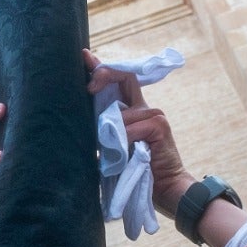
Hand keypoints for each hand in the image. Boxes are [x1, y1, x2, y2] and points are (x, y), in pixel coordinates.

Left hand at [83, 49, 192, 217]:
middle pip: (124, 78)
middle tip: (88, 86)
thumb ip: (106, 132)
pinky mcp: (159, 126)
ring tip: (111, 150)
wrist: (166, 189)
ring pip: (122, 113)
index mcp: (135, 111)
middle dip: (103, 75)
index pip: (120, 80)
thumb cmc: (138, 172)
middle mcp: (146, 108)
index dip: (103, 68)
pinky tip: (125, 154)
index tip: (86, 56)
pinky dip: (123, 141)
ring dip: (111, 130)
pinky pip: (131, 128)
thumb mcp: (116, 148)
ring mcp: (155, 115)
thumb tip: (80, 124)